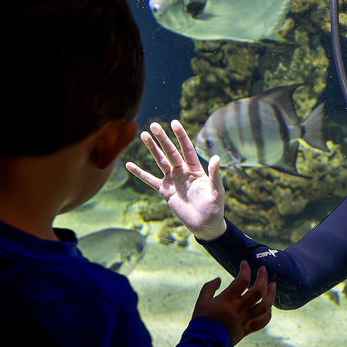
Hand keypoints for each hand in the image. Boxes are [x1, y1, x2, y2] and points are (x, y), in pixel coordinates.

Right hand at [126, 119, 226, 239]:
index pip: (187, 149)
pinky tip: (129, 165)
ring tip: (143, 135)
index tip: (174, 123)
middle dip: (162, 139)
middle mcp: (182, 171)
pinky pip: (149, 180)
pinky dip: (139, 173)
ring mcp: (172, 180)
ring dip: (152, 149)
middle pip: (170, 152)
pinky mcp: (165, 191)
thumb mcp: (216, 191)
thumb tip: (216, 158)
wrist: (204, 224)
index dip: (181, 136)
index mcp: (195, 169)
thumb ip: (215, 175)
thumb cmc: (214, 207)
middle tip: (153, 125)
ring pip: (160, 161)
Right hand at [194, 260, 275, 345]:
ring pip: (265, 307)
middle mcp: (239, 309)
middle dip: (263, 278)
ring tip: (273, 285)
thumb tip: (219, 279)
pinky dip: (268, 313)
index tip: (244, 263)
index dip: (245, 269)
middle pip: (257, 291)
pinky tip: (269, 306)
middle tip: (263, 269)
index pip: (241, 280)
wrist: (204, 344)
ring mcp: (245, 320)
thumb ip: (209, 287)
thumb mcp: (201, 301)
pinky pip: (262, 322)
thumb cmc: (201, 322)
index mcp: (227, 301)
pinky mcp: (247, 330)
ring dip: (271, 294)